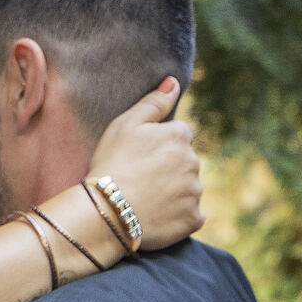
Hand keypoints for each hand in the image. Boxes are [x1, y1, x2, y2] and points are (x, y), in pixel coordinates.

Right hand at [85, 77, 202, 253]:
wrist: (107, 210)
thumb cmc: (113, 163)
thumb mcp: (125, 124)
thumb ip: (154, 102)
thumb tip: (174, 82)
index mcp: (180, 136)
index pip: (180, 135)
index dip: (160, 146)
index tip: (141, 157)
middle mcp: (194, 162)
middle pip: (186, 162)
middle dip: (169, 168)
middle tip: (141, 178)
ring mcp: (195, 192)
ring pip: (188, 189)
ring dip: (173, 192)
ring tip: (145, 198)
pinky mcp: (193, 219)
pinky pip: (191, 215)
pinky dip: (178, 216)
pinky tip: (156, 214)